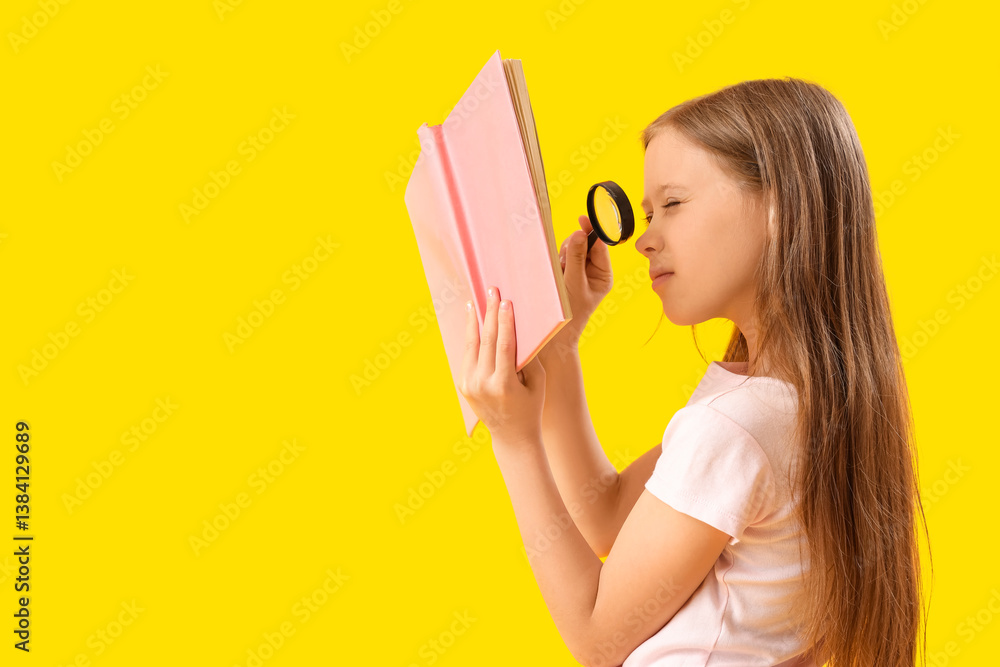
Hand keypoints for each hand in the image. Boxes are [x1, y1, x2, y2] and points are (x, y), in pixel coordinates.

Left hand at [459, 286, 545, 450]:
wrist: (511, 436)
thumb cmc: (531, 407)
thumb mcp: (537, 383)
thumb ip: (527, 357)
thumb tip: (518, 328)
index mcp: (504, 385)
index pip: (503, 346)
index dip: (504, 322)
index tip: (505, 301)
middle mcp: (482, 384)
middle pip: (486, 341)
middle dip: (489, 314)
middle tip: (492, 291)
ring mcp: (469, 385)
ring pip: (472, 345)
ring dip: (474, 321)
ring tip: (476, 301)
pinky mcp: (463, 385)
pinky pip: (468, 355)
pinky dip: (471, 337)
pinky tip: (472, 321)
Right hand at [541, 215, 613, 361]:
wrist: (553, 336)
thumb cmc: (567, 315)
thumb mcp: (573, 284)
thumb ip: (576, 257)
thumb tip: (580, 233)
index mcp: (603, 275)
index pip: (600, 246)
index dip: (592, 231)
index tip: (582, 219)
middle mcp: (593, 273)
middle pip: (584, 245)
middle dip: (572, 248)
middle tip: (564, 261)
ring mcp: (579, 274)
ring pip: (571, 251)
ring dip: (563, 256)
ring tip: (559, 274)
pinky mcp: (566, 276)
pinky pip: (561, 259)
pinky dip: (556, 263)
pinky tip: (555, 275)